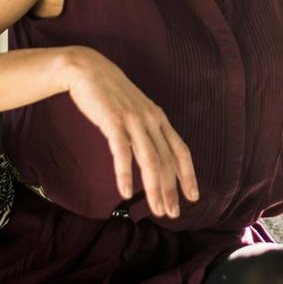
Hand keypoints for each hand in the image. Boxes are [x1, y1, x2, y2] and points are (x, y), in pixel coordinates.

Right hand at [64, 47, 198, 218]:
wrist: (89, 70)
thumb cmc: (112, 94)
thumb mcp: (136, 110)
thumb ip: (145, 130)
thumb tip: (153, 156)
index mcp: (158, 117)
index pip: (180, 149)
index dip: (189, 174)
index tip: (193, 196)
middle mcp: (150, 119)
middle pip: (167, 160)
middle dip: (171, 190)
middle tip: (173, 213)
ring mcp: (133, 119)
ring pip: (150, 159)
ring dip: (154, 188)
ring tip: (157, 210)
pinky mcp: (113, 121)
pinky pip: (122, 152)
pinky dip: (124, 174)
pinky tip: (125, 193)